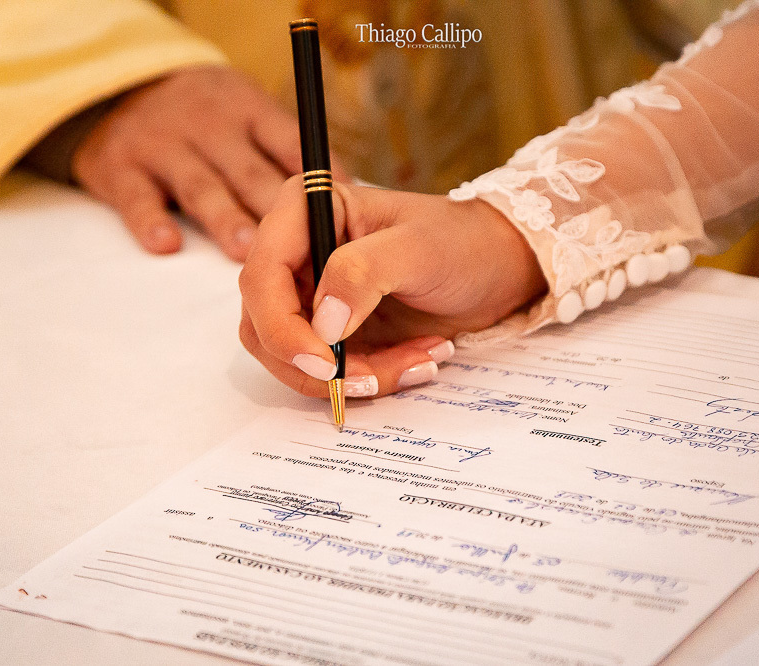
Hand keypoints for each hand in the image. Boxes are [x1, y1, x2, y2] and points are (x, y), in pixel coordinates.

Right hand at [72, 65, 342, 259]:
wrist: (115, 86)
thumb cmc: (202, 116)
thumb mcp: (244, 112)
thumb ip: (284, 152)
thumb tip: (344, 198)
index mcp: (247, 110)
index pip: (291, 142)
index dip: (318, 178)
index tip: (342, 213)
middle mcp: (208, 125)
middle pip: (249, 171)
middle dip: (276, 210)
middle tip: (301, 248)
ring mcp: (162, 144)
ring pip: (200, 186)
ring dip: (224, 218)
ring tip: (246, 250)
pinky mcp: (120, 168)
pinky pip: (137, 197)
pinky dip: (150, 221)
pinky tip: (166, 244)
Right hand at [238, 177, 545, 398]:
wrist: (497, 268)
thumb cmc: (462, 243)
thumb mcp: (418, 249)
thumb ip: (363, 274)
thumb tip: (322, 321)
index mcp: (304, 210)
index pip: (261, 276)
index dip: (282, 327)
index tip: (326, 360)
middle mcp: (297, 253)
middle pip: (265, 326)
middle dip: (319, 363)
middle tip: (375, 377)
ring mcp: (311, 296)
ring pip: (294, 358)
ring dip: (352, 376)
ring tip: (416, 361)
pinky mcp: (332, 332)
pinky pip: (327, 372)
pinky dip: (369, 379)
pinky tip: (416, 361)